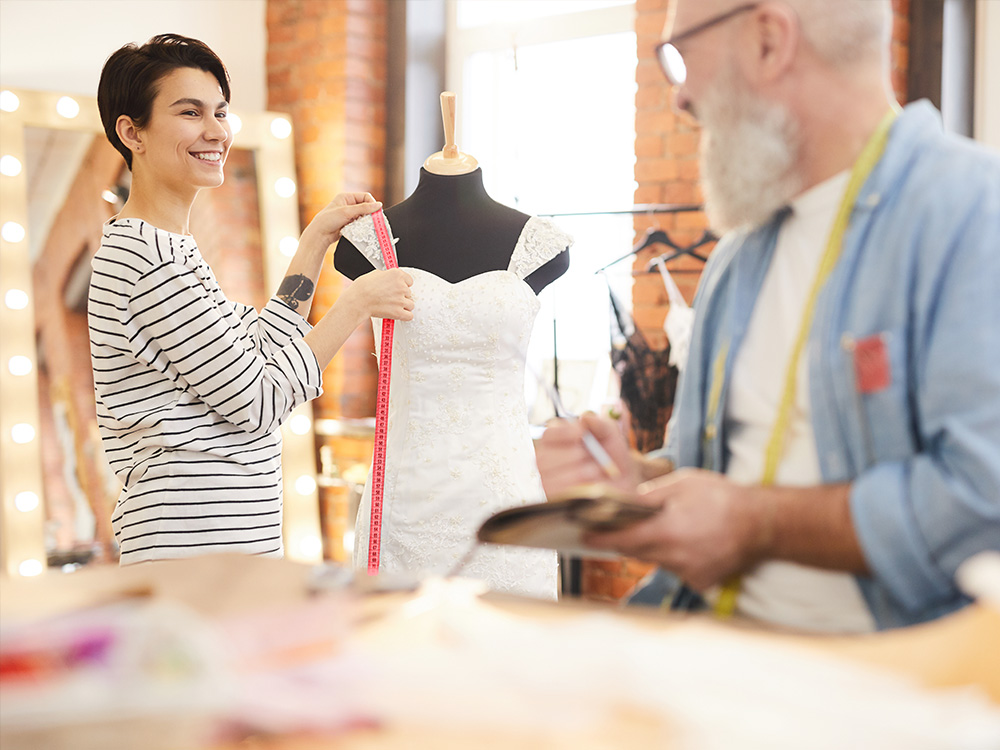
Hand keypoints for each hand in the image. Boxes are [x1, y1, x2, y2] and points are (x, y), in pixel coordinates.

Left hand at [301, 192, 382, 249]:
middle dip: (370, 213)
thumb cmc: (329, 220)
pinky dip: (363, 226)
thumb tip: (379, 205)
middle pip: (366, 206)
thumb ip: (363, 208)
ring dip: (366, 221)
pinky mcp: (350, 224)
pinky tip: (362, 230)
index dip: (372, 203)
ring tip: (366, 226)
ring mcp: (350, 214)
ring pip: (364, 216)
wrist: (320, 234)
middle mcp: (349, 204)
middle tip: (373, 221)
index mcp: (347, 197)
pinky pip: (361, 223)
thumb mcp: (347, 211)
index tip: (376, 212)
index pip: (365, 197)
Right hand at [340, 268, 413, 322]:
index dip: (404, 285)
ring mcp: (401, 300)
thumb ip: (388, 277)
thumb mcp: (376, 274)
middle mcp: (401, 286)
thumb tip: (390, 279)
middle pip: (409, 293)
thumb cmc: (363, 288)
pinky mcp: (399, 312)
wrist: (357, 301)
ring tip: (393, 306)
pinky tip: (398, 314)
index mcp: (397, 275)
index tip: (399, 288)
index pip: (409, 281)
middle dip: (402, 296)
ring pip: (410, 304)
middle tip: (391, 298)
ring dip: (404, 306)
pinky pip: (409, 316)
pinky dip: (404, 316)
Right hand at [536, 413, 640, 497]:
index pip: (548, 434)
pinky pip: (552, 493)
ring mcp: (546, 480)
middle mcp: (547, 459)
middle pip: (543, 457)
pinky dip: (571, 487)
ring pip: (546, 476)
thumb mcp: (612, 437)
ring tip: (594, 472)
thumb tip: (585, 417)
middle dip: (570, 456)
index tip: (581, 433)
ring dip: (574, 473)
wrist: (623, 485)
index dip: (562, 433)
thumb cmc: (613, 457)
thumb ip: (601, 424)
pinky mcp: (551, 498)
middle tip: (591, 459)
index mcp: (558, 440)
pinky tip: (588, 485)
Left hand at [584, 469, 770, 590]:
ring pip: (656, 560)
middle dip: (628, 538)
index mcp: (667, 532)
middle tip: (627, 523)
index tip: (584, 534)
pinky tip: (692, 541)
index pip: (622, 541)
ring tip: (675, 526)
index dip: (600, 538)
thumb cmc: (722, 498)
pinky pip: (675, 569)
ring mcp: (688, 573)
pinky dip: (675, 557)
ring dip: (655, 546)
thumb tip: (625, 502)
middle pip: (636, 551)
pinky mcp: (700, 582)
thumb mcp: (683, 483)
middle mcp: (674, 558)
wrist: (762, 524)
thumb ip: (651, 496)